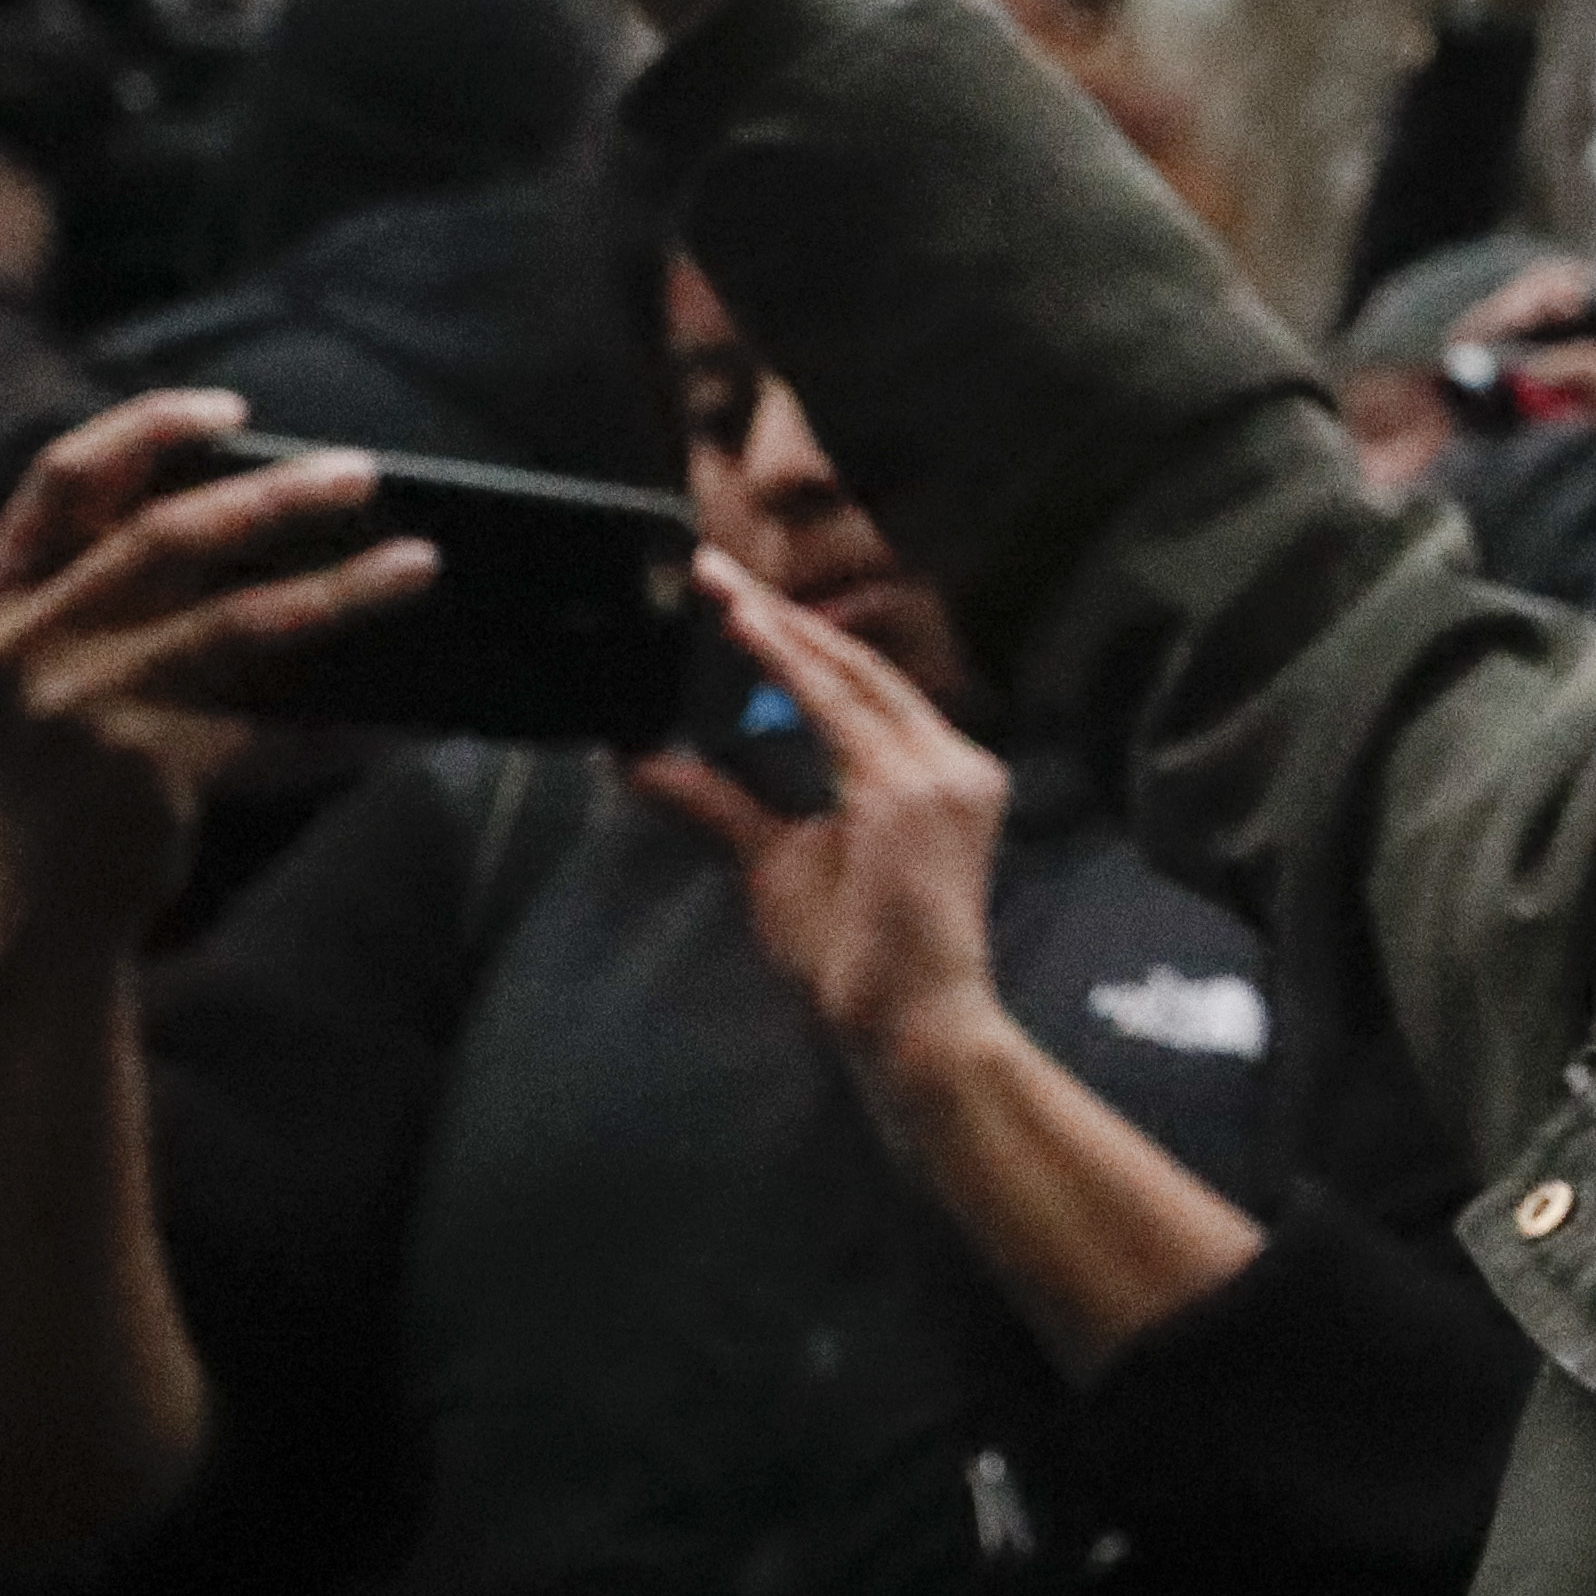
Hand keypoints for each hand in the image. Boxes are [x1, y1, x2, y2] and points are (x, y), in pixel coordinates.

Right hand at [0, 392, 436, 916]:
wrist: (37, 906)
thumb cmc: (70, 768)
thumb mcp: (57, 667)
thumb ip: (118, 593)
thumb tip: (270, 513)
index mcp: (1, 598)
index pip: (62, 477)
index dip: (145, 428)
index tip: (232, 408)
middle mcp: (25, 642)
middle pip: (165, 535)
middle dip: (274, 496)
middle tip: (361, 473)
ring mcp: (78, 708)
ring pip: (237, 625)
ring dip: (340, 590)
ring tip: (418, 565)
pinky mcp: (139, 772)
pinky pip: (270, 735)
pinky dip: (344, 730)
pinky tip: (412, 723)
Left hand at [637, 552, 1011, 1060]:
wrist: (910, 1026)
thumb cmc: (858, 959)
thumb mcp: (774, 859)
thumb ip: (719, 800)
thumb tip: (640, 761)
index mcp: (938, 773)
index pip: (864, 689)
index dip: (800, 639)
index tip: (737, 602)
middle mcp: (954, 760)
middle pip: (860, 665)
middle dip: (781, 614)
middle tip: (712, 569)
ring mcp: (941, 771)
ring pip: (848, 673)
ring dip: (776, 624)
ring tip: (717, 584)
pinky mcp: (911, 790)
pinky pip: (836, 707)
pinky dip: (785, 661)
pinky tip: (742, 627)